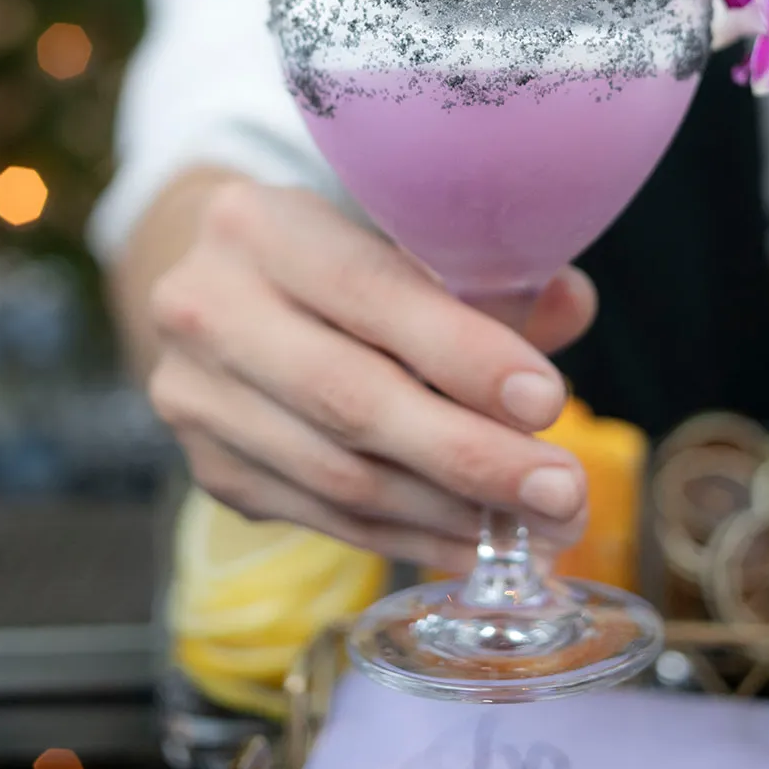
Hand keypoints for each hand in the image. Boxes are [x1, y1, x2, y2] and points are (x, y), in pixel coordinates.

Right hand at [148, 181, 595, 570]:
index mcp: (258, 226)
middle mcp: (208, 308)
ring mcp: (197, 398)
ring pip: (340, 475)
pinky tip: (475, 543)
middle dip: (471, 455)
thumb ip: (483, 273)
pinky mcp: (212, 468)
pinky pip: (325, 517)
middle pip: (350, 400)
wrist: (215, 289)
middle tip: (563, 491)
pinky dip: (411, 537)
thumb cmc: (332, 253)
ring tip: (541, 528)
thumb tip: (570, 305)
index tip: (547, 401)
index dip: (461, 352)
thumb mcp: (393, 229)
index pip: (367, 291)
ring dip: (452, 511)